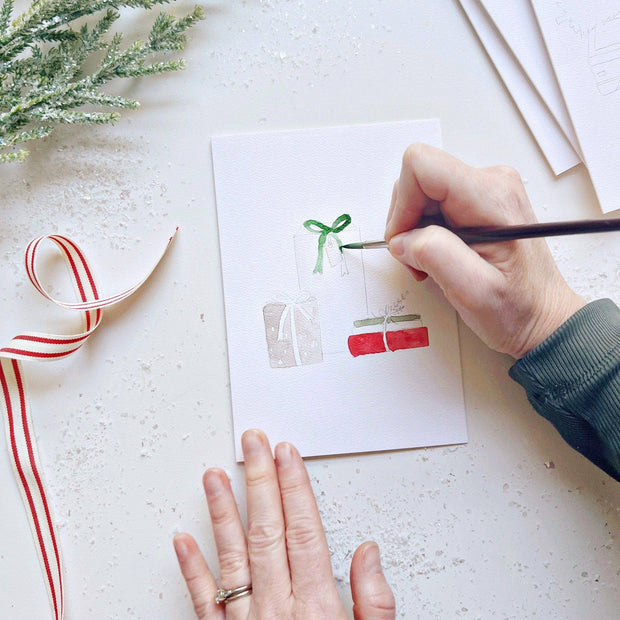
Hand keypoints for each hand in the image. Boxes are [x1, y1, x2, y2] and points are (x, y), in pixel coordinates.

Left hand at [173, 429, 394, 618]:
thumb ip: (374, 605)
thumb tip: (368, 552)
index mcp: (315, 609)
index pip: (303, 532)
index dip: (294, 488)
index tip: (285, 454)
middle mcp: (276, 610)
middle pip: (267, 531)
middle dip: (260, 481)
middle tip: (252, 443)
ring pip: (232, 556)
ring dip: (222, 511)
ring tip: (213, 475)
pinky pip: (204, 602)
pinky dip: (192, 568)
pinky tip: (183, 538)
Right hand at [384, 143, 584, 357]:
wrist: (542, 315)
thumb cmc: (517, 307)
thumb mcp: (474, 291)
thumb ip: (434, 255)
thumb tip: (403, 238)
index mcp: (491, 197)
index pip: (422, 166)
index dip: (402, 203)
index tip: (405, 239)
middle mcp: (490, 183)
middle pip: (418, 179)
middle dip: (407, 221)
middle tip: (420, 260)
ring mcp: (484, 190)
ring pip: (421, 193)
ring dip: (415, 230)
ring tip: (432, 264)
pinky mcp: (476, 201)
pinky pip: (432, 205)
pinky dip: (425, 233)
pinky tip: (441, 257)